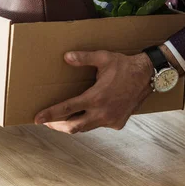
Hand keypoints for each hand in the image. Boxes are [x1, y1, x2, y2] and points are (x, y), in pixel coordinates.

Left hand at [34, 50, 153, 133]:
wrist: (148, 76)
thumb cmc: (124, 65)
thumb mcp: (102, 58)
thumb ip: (83, 58)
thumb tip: (65, 57)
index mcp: (95, 98)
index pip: (67, 109)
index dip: (50, 115)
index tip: (36, 119)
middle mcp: (102, 113)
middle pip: (73, 127)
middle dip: (57, 126)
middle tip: (46, 122)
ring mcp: (111, 120)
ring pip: (86, 128)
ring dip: (72, 125)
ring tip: (61, 120)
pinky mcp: (118, 123)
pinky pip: (98, 125)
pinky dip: (89, 122)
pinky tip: (85, 114)